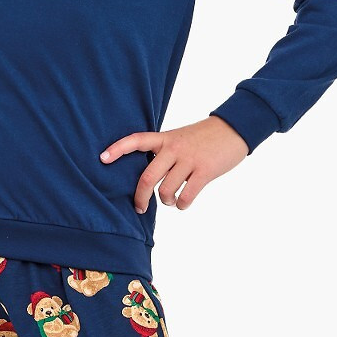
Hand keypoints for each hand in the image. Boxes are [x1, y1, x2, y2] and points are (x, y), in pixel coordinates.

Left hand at [99, 116, 249, 213]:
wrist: (234, 129)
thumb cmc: (204, 137)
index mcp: (165, 138)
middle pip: (148, 177)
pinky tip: (184, 203)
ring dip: (166, 201)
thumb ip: (164, 152)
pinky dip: (183, 205)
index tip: (102, 158)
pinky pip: (187, 196)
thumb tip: (149, 177)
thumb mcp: (180, 137)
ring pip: (166, 190)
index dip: (117, 149)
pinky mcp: (205, 171)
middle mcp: (174, 149)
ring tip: (172, 200)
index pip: (136, 140)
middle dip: (140, 197)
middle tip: (139, 207)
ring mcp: (189, 160)